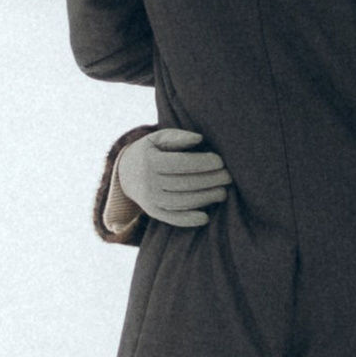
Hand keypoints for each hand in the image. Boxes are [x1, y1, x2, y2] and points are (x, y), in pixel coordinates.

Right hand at [115, 128, 234, 226]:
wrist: (126, 173)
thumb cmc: (151, 151)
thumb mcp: (158, 138)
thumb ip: (178, 137)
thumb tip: (200, 139)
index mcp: (150, 161)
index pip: (180, 163)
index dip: (202, 163)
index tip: (220, 162)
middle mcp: (148, 182)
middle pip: (184, 183)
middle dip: (210, 180)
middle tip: (228, 177)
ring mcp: (150, 199)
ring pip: (182, 201)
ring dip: (205, 199)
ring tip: (223, 192)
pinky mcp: (153, 212)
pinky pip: (172, 218)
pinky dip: (189, 220)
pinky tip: (205, 217)